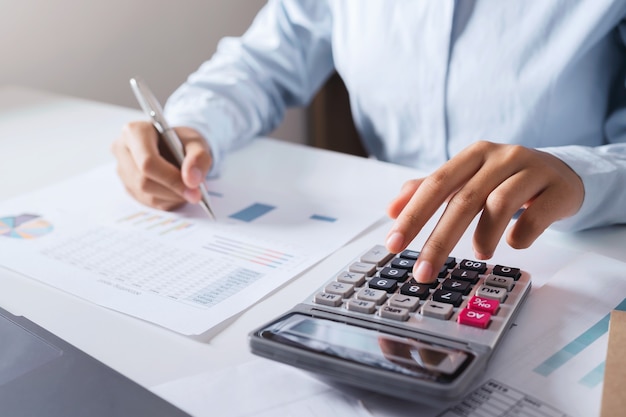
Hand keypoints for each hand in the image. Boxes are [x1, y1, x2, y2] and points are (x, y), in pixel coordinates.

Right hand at [111, 121, 212, 209]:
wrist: (176, 146)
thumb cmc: (183, 141)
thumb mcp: (197, 142)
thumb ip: (198, 157)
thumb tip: (192, 180)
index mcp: (135, 132)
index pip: (148, 162)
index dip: (171, 178)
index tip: (193, 187)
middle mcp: (122, 149)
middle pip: (144, 181)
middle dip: (173, 190)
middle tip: (196, 193)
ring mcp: (122, 169)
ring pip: (146, 194)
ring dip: (172, 197)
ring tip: (188, 188)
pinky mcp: (127, 186)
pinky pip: (147, 201)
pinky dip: (167, 200)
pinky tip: (177, 191)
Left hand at [385, 141, 583, 282]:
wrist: (562, 173)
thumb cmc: (505, 179)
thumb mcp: (467, 179)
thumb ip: (429, 191)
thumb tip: (391, 210)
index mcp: (472, 155)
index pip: (436, 184)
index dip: (413, 215)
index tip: (393, 244)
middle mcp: (500, 158)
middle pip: (463, 199)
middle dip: (439, 241)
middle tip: (422, 273)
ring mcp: (532, 170)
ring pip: (500, 203)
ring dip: (483, 236)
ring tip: (479, 254)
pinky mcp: (558, 189)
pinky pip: (537, 214)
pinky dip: (522, 233)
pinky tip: (513, 244)